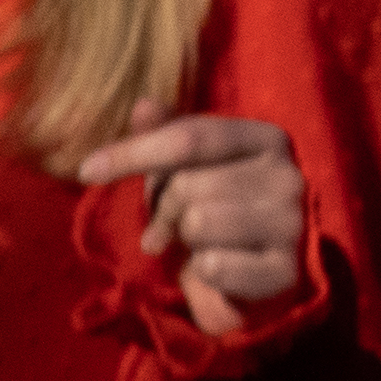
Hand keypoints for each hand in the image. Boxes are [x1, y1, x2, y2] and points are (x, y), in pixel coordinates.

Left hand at [71, 103, 308, 338]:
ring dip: (184, 240)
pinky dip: (203, 271)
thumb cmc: (216, 209)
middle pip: (188, 185)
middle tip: (168, 226)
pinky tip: (219, 268)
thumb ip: (167, 134)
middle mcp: (288, 177)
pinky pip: (214, 266)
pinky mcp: (285, 270)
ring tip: (196, 244)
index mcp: (267, 140)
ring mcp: (293, 224)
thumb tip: (143, 105)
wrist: (255, 275)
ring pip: (199, 223)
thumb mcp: (188, 167)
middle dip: (164, 210)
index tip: (87, 171)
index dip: (132, 153)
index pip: (190, 137)